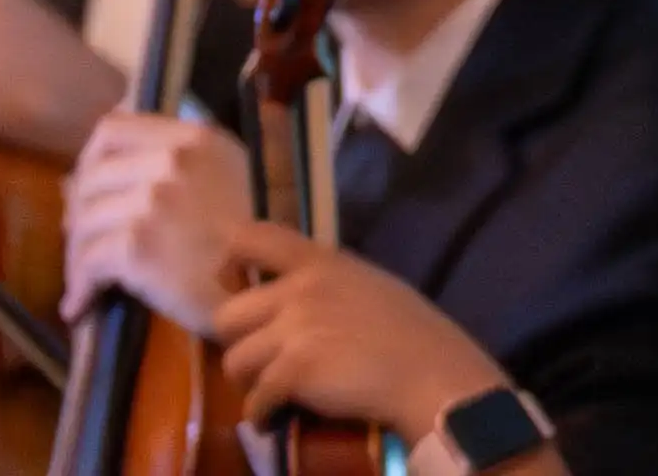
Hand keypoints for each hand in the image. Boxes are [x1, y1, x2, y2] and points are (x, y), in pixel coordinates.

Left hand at [64, 107, 253, 331]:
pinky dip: (79, 286)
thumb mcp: (225, 177)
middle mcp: (173, 159)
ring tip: (82, 279)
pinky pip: (88, 261)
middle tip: (82, 241)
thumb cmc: (249, 240)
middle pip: (91, 175)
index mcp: (196, 138)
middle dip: (77, 212)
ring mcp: (154, 200)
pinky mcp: (138, 245)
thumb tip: (88, 175)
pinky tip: (81, 305)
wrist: (265, 289)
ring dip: (76, 255)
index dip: (90, 159)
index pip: (114, 129)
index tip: (91, 188)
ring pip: (83, 221)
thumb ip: (172, 162)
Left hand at [208, 229, 511, 437]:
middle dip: (240, 344)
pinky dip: (264, 415)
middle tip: (263, 361)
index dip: (230, 262)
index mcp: (321, 262)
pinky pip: (255, 400)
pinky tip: (278, 420)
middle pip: (227, 316)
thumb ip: (324, 285)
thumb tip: (286, 301)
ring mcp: (295, 329)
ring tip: (273, 394)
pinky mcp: (294, 370)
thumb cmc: (410, 332)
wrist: (430, 373)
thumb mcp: (368, 285)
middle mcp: (300, 289)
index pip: (253, 237)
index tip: (234, 285)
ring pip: (234, 361)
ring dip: (250, 383)